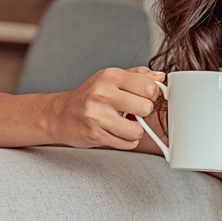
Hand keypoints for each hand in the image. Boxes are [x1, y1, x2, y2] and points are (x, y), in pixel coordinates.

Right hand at [50, 67, 164, 149]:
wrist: (60, 114)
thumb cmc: (89, 97)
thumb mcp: (111, 79)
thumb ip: (137, 76)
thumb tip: (161, 77)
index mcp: (110, 76)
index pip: (149, 86)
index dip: (152, 95)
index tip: (144, 97)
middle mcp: (103, 93)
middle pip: (146, 108)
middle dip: (144, 113)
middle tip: (133, 112)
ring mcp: (97, 115)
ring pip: (137, 130)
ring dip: (136, 131)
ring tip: (126, 124)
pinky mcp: (95, 135)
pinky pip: (127, 144)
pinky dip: (127, 141)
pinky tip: (117, 133)